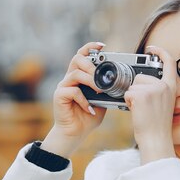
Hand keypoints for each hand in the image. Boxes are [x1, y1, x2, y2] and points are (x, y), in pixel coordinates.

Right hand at [41, 42, 107, 157]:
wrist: (75, 133)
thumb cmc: (87, 117)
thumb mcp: (102, 101)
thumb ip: (106, 90)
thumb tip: (120, 83)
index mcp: (80, 76)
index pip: (82, 55)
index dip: (91, 47)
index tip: (102, 46)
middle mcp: (70, 79)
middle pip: (77, 59)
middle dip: (91, 65)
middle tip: (100, 77)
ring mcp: (63, 87)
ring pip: (75, 74)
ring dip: (90, 81)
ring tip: (100, 91)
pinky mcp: (59, 96)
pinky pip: (72, 91)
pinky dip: (84, 99)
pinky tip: (90, 108)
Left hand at [124, 45, 175, 163]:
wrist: (156, 139)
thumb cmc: (157, 126)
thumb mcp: (164, 104)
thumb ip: (157, 91)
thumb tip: (141, 82)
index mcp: (171, 87)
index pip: (169, 62)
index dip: (160, 51)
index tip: (151, 48)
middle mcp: (164, 86)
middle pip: (141, 77)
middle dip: (136, 89)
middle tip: (143, 106)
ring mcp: (153, 90)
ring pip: (132, 85)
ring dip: (132, 97)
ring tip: (141, 110)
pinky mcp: (142, 95)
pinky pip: (127, 93)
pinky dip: (127, 102)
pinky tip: (136, 111)